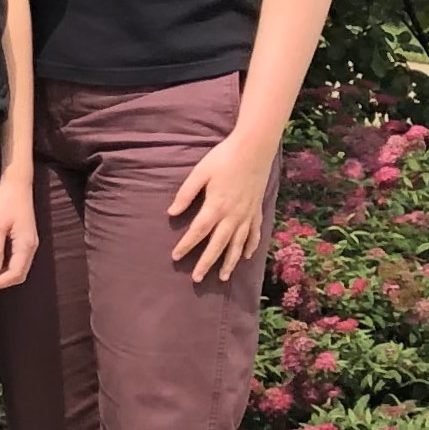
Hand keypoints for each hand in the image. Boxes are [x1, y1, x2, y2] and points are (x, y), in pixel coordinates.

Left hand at [0, 169, 37, 291]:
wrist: (17, 183)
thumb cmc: (6, 201)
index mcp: (26, 245)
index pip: (15, 274)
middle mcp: (31, 247)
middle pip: (20, 274)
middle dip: (2, 282)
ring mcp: (29, 242)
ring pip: (19, 268)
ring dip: (3, 275)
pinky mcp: (24, 238)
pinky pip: (18, 259)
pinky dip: (6, 266)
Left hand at [168, 124, 276, 285]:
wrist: (254, 150)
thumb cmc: (223, 159)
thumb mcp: (199, 173)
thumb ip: (186, 194)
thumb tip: (171, 212)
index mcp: (216, 206)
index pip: (198, 231)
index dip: (186, 245)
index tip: (175, 257)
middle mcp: (233, 215)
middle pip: (218, 245)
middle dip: (207, 262)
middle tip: (197, 279)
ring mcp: (248, 215)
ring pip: (238, 245)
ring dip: (230, 262)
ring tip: (222, 277)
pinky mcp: (257, 211)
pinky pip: (255, 234)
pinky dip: (251, 247)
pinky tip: (247, 257)